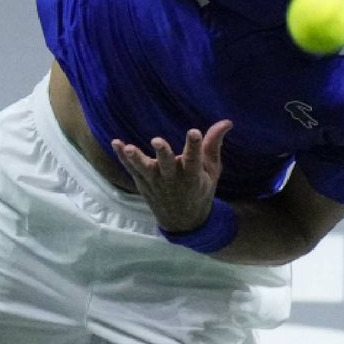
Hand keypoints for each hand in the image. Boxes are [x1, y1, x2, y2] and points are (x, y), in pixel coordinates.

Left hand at [111, 120, 230, 232]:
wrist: (183, 221)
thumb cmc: (200, 190)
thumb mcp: (212, 170)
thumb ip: (214, 144)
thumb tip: (227, 121)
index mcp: (193, 176)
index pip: (194, 160)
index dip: (194, 146)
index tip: (194, 131)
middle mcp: (172, 179)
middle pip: (166, 165)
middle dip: (162, 153)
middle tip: (157, 141)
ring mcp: (155, 181)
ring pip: (144, 169)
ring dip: (137, 159)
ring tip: (129, 148)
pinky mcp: (142, 182)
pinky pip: (131, 169)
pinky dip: (122, 157)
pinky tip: (116, 143)